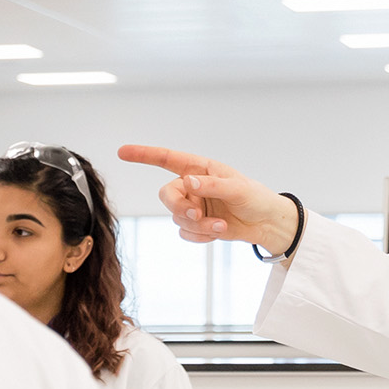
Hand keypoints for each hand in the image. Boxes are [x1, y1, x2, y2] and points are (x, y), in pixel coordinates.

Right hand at [115, 145, 299, 252]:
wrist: (266, 224)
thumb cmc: (255, 198)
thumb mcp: (238, 189)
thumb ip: (212, 184)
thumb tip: (189, 182)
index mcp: (200, 169)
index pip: (167, 159)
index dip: (144, 155)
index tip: (122, 152)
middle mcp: (192, 186)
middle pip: (167, 195)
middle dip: (179, 207)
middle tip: (197, 214)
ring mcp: (193, 206)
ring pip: (178, 219)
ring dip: (198, 226)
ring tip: (221, 226)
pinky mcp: (196, 225)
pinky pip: (185, 233)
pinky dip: (199, 237)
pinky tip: (217, 233)